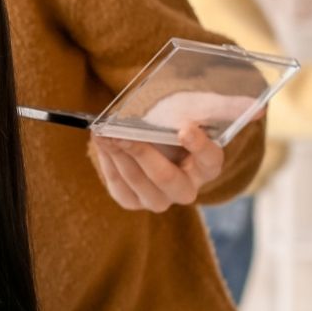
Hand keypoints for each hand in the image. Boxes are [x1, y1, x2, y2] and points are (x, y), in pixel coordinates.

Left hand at [90, 122, 224, 211]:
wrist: (154, 148)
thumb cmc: (169, 129)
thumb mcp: (178, 121)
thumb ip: (174, 116)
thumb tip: (148, 108)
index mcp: (206, 167)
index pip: (210, 159)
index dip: (199, 146)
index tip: (185, 129)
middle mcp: (186, 189)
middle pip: (166, 177)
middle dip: (141, 153)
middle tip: (122, 134)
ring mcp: (160, 200)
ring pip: (137, 181)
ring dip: (117, 154)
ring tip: (102, 134)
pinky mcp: (133, 202)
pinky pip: (118, 185)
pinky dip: (108, 161)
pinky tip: (101, 143)